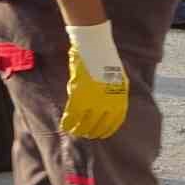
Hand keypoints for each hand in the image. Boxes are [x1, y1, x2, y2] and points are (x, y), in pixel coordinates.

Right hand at [61, 22, 128, 139]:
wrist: (95, 49)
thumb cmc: (106, 60)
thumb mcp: (118, 78)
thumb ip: (114, 93)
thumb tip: (109, 104)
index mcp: (120, 100)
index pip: (115, 122)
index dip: (107, 130)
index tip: (101, 135)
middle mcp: (108, 105)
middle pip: (99, 126)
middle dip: (92, 132)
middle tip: (86, 135)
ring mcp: (93, 103)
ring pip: (84, 124)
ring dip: (79, 130)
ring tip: (75, 132)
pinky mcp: (79, 99)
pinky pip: (72, 117)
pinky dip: (67, 123)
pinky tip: (65, 126)